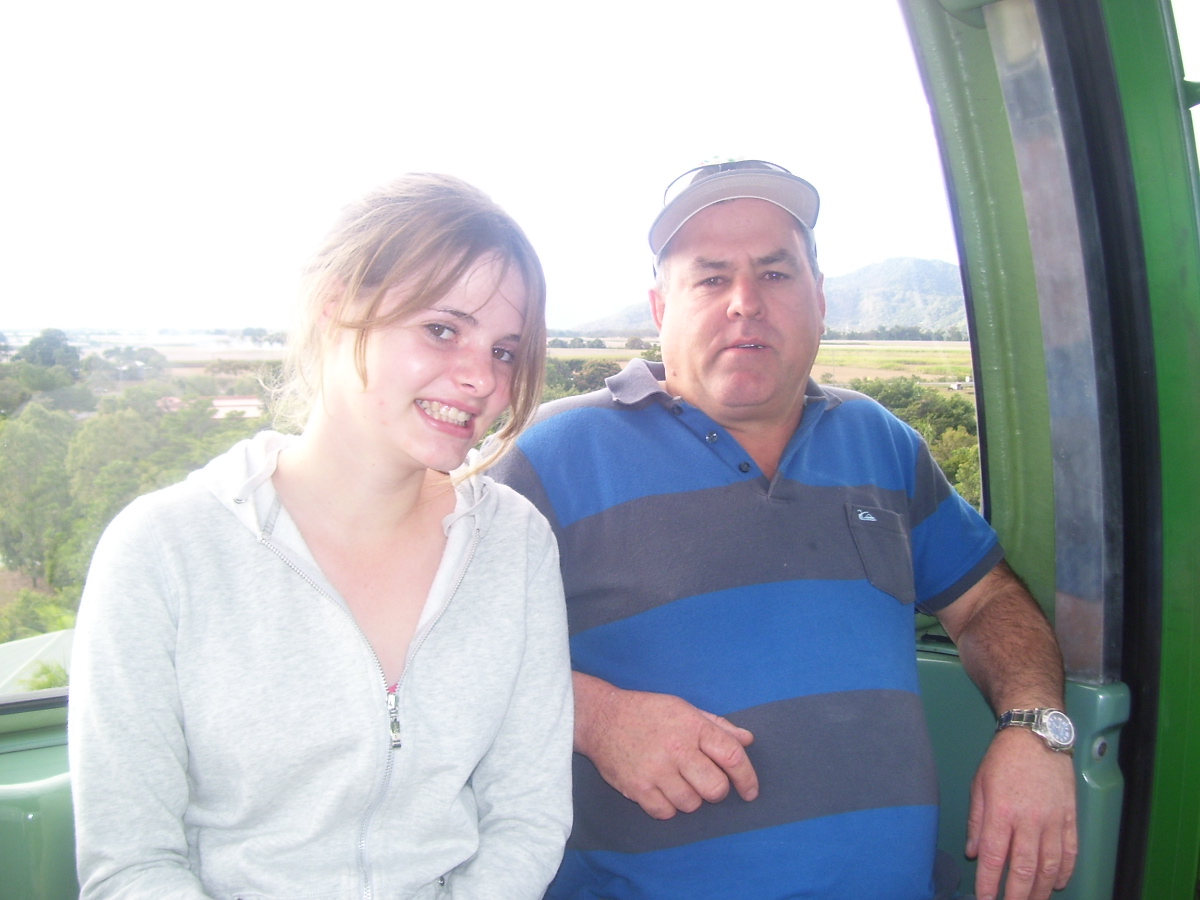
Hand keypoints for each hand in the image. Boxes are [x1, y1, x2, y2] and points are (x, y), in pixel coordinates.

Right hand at [573, 672, 757, 819]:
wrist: (601, 718)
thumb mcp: (684, 709)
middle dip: (716, 790)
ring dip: (690, 798)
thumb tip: (747, 740)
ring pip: (692, 804)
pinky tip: (661, 790)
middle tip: (706, 783)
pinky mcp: (637, 788)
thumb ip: (717, 726)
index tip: (750, 791)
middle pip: (715, 788)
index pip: (732, 756)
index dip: (747, 777)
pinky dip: (667, 806)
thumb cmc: (647, 712)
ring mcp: (656, 770)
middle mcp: (676, 748)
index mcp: (692, 726)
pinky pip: (666, 813)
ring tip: (677, 782)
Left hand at [966, 727, 1077, 899]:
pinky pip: (1070, 851)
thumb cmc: (1002, 759)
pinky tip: (1058, 883)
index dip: (990, 884)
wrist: (1036, 735)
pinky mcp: (1070, 817)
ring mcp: (1053, 820)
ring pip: (1050, 866)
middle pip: (1025, 869)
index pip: (995, 858)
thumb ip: (977, 823)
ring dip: (1042, 890)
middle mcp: (1028, 820)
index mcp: (1001, 812)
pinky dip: (1065, 871)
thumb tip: (974, 854)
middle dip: (1017, 895)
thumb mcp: (979, 786)